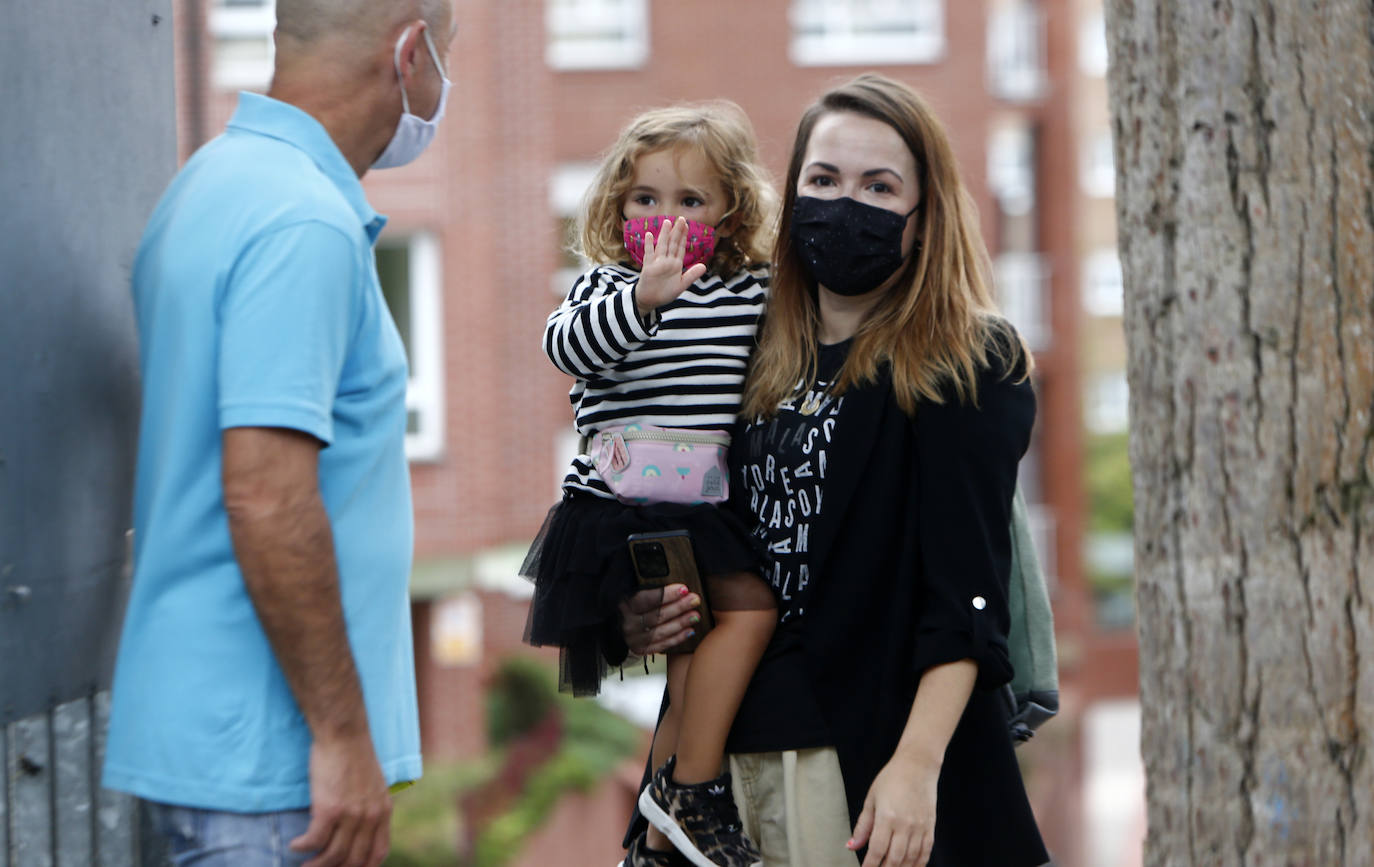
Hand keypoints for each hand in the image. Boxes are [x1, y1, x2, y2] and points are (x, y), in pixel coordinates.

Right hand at [290, 734, 392, 866]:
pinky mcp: (330, 809)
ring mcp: (351, 814)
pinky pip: (314, 840)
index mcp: (383, 811)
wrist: (344, 734)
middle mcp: (370, 817)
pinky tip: (296, 845)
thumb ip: (370, 808)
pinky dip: (303, 847)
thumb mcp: (374, 785)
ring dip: (316, 865)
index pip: (377, 853)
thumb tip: (359, 830)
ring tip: (304, 865)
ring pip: (333, 856)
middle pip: (354, 860)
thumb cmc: (353, 756)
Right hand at [618, 583, 701, 654]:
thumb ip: (652, 592)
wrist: (618, 628)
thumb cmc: (631, 608)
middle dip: (678, 607)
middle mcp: (628, 623)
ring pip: (660, 631)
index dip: (667, 595)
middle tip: (694, 600)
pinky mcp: (640, 649)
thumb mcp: (634, 595)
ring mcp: (634, 638)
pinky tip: (689, 631)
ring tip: (695, 616)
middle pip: (656, 615)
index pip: (647, 599)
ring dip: (680, 623)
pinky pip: (661, 644)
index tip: (684, 589)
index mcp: (625, 605)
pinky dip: (677, 638)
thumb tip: (677, 588)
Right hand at [634, 217, 707, 315]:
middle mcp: (667, 261)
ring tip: (667, 222)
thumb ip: (692, 275)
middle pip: (673, 243)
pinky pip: (649, 254)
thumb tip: (704, 266)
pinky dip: (649, 245)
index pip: (680, 247)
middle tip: (681, 218)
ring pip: (662, 245)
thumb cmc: (665, 293)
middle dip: (677, 231)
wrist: (651, 300)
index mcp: (676, 264)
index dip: (683, 237)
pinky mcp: (648, 267)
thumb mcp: (681, 285)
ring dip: (664, 234)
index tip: (687, 225)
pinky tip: (649, 235)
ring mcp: (657, 263)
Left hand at [848, 752, 939, 866]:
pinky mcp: (930, 827)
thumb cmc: (891, 779)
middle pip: (894, 858)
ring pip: (911, 859)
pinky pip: (926, 852)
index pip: (877, 849)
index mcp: (887, 817)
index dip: (870, 865)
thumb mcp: (871, 799)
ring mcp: (920, 827)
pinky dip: (918, 864)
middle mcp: (905, 825)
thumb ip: (862, 826)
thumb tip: (851, 847)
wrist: (917, 765)